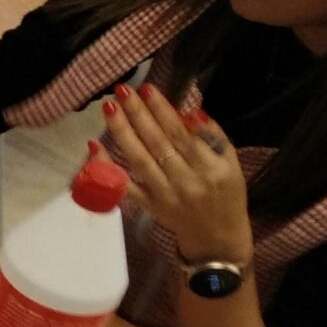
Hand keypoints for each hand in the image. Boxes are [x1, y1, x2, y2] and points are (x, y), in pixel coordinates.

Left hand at [101, 82, 250, 263]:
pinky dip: (107, 167)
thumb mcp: (231, 163)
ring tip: (110, 108)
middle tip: (123, 91)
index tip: (147, 89)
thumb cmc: (226, 193)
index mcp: (210, 168)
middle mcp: (186, 181)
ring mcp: (164, 195)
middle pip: (157, 143)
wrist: (217, 237)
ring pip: (139, 159)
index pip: (182, 134)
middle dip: (138, 114)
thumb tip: (191, 111)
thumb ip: (213, 136)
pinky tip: (95, 146)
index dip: (162, 111)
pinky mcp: (148, 206)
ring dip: (122, 132)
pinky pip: (123, 186)